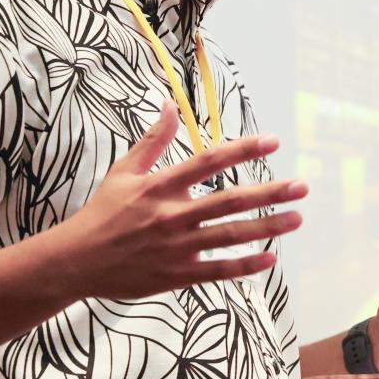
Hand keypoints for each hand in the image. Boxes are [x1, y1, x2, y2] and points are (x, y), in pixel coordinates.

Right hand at [53, 103, 307, 298]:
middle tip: (302, 187)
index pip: (209, 162)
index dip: (243, 150)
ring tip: (297, 218)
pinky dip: (245, 266)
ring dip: (268, 227)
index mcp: (160, 186)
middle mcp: (172, 215)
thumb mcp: (123, 171)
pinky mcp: (177, 275)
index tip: (273, 142)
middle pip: (230, 201)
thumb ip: (152, 140)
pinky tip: (271, 259)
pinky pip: (218, 270)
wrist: (76, 262)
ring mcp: (177, 247)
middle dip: (270, 193)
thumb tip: (168, 104)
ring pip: (231, 235)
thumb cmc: (102, 213)